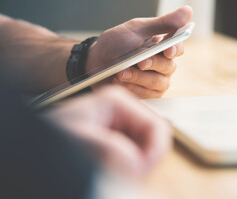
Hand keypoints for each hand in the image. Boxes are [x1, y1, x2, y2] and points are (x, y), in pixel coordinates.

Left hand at [46, 86, 170, 175]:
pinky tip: (117, 166)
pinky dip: (133, 163)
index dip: (153, 151)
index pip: (156, 125)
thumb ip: (105, 147)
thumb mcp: (75, 138)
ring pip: (149, 145)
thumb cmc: (53, 132)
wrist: (42, 138)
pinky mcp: (121, 134)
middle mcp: (124, 109)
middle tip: (127, 173)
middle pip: (155, 136)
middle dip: (146, 157)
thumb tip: (133, 159)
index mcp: (118, 101)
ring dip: (139, 162)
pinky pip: (139, 151)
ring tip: (118, 170)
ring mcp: (123, 122)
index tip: (139, 170)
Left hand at [85, 6, 192, 97]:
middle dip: (153, 64)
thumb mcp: (137, 29)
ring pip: (158, 82)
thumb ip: (162, 23)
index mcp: (162, 44)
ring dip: (139, 77)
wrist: (94, 63)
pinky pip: (147, 94)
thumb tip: (188, 11)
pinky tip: (120, 81)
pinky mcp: (147, 94)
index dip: (175, 49)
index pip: (178, 47)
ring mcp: (156, 80)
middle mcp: (163, 64)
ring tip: (122, 72)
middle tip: (139, 62)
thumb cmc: (115, 44)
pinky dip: (132, 88)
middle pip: (169, 67)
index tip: (167, 50)